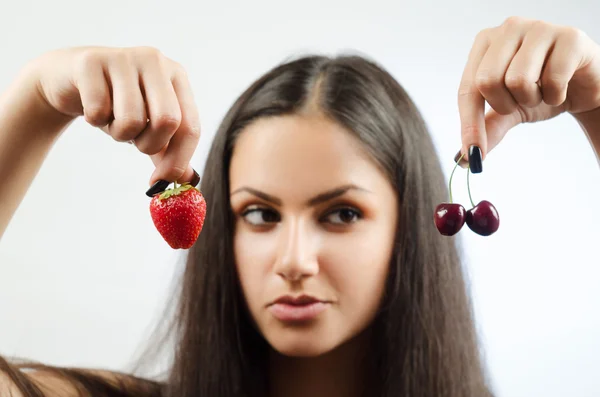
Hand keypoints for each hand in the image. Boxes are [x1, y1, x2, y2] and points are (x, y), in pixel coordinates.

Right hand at [32, 46, 200, 186]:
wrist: (68, 79)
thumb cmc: (116, 105)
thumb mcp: (148, 128)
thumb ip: (169, 152)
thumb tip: (189, 179)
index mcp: (177, 77)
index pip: (190, 126)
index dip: (179, 159)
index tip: (162, 181)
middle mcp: (155, 61)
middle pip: (167, 121)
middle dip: (149, 145)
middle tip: (135, 143)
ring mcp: (124, 57)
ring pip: (131, 119)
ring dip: (120, 133)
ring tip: (112, 120)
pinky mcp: (91, 61)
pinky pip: (98, 110)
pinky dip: (95, 120)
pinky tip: (92, 106)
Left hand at [457, 16, 599, 168]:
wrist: (584, 87)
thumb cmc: (540, 91)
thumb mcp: (508, 110)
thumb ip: (486, 128)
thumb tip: (463, 159)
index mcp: (485, 43)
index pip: (468, 88)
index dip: (469, 124)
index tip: (473, 154)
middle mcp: (509, 28)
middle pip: (487, 81)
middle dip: (504, 105)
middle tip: (520, 102)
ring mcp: (539, 28)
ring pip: (518, 80)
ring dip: (532, 99)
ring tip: (542, 90)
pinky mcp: (569, 36)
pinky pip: (552, 80)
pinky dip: (556, 95)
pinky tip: (563, 86)